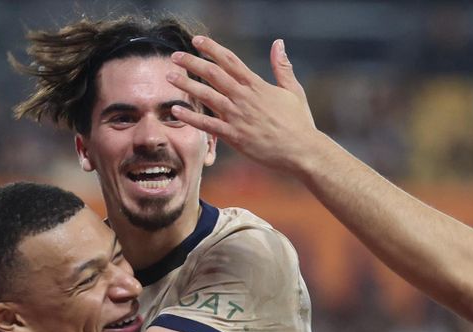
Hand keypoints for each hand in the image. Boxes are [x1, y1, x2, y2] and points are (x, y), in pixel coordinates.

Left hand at [167, 36, 321, 173]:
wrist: (302, 150)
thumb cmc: (300, 122)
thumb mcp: (293, 90)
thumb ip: (282, 66)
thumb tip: (278, 43)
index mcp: (257, 85)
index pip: (230, 61)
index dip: (211, 48)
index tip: (197, 41)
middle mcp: (244, 97)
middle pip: (213, 74)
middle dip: (192, 62)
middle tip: (175, 56)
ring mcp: (238, 116)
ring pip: (206, 95)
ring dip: (186, 85)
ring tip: (169, 77)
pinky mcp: (235, 136)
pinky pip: (208, 124)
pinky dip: (191, 117)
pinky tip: (176, 110)